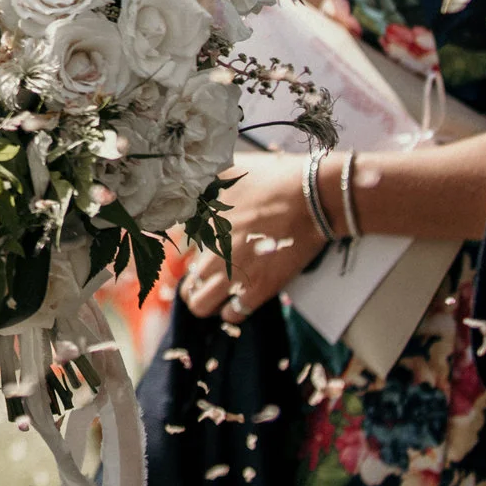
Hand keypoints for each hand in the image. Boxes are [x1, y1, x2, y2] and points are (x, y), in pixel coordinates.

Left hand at [180, 150, 329, 322]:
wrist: (310, 197)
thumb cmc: (273, 179)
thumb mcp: (228, 170)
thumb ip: (205, 181)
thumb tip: (189, 184)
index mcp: (200, 225)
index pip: (175, 250)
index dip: (185, 253)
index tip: (196, 252)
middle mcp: (209, 252)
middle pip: (186, 284)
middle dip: (195, 284)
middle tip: (209, 280)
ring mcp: (232, 274)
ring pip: (200, 305)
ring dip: (207, 302)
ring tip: (220, 295)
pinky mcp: (257, 290)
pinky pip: (231, 315)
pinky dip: (232, 311)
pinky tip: (240, 301)